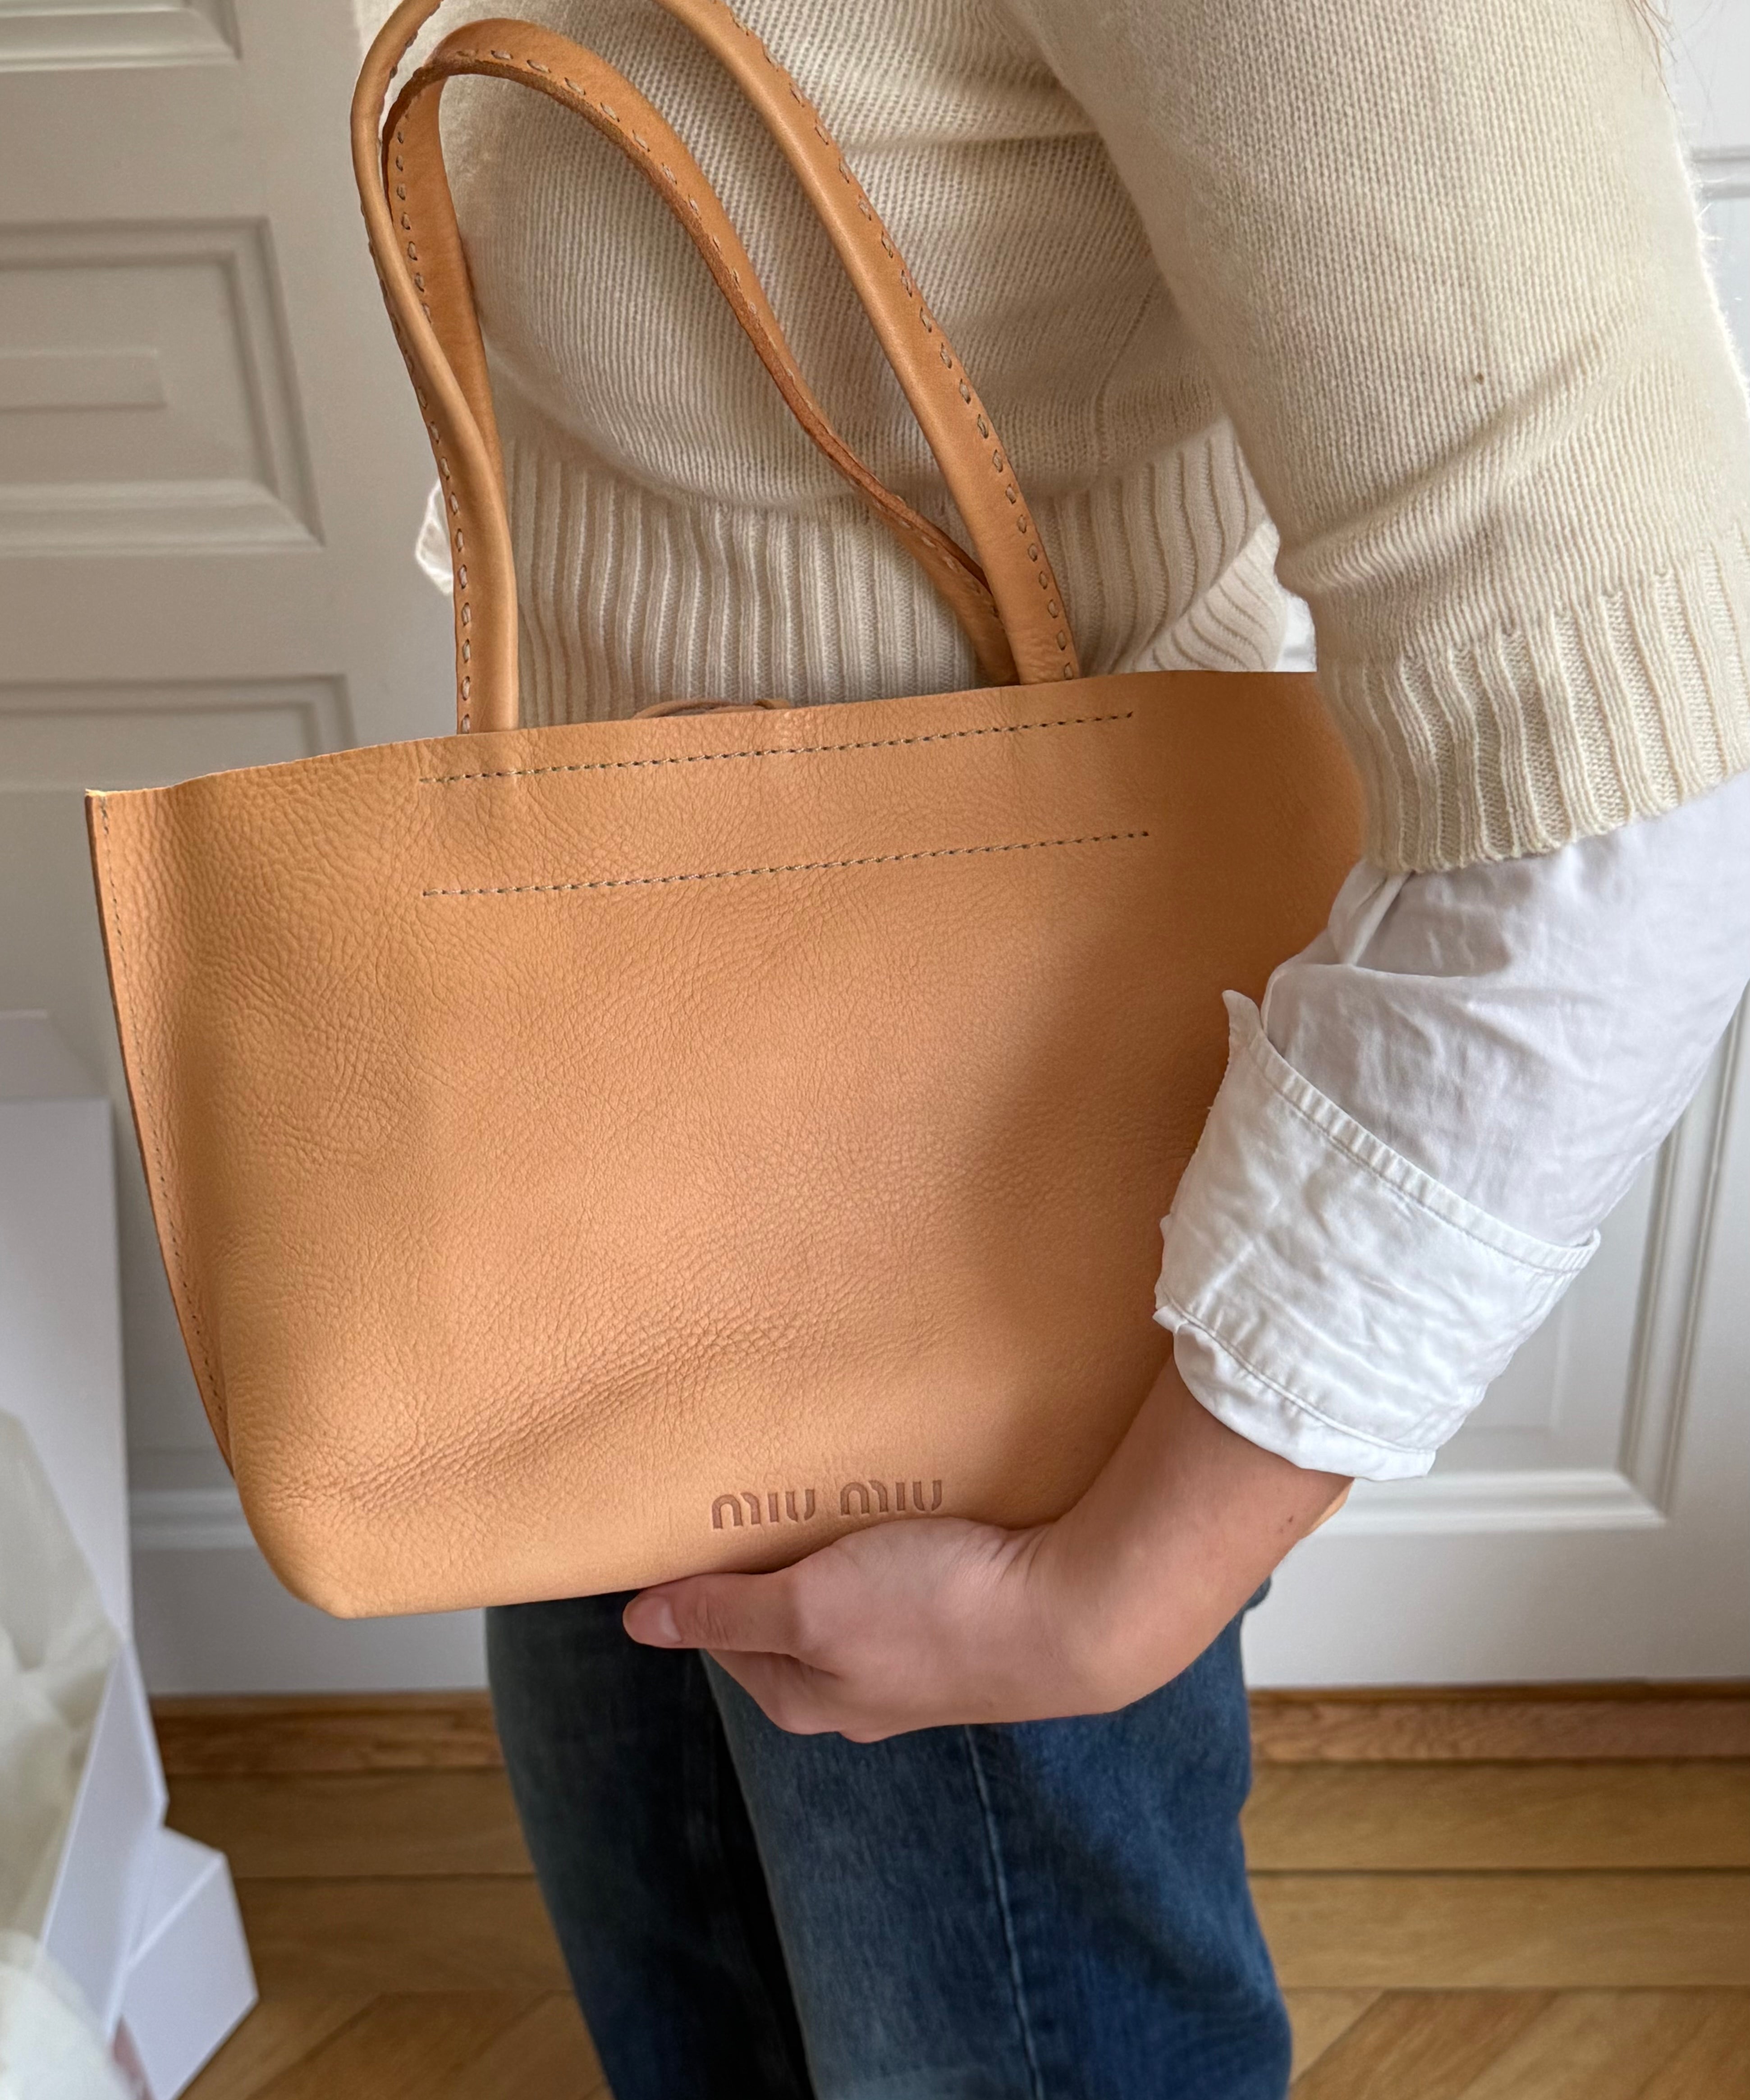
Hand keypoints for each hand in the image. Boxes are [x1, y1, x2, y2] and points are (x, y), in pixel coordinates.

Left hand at [622, 1357, 1349, 1739]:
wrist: (1076, 1614)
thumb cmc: (934, 1613)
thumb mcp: (808, 1608)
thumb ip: (726, 1609)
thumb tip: (634, 1624)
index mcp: (807, 1699)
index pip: (724, 1634)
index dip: (704, 1579)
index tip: (697, 1518)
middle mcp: (858, 1691)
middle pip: (787, 1617)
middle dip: (770, 1562)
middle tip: (759, 1489)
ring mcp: (918, 1658)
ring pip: (849, 1597)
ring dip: (834, 1550)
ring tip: (828, 1486)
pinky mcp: (968, 1618)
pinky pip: (904, 1579)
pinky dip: (888, 1544)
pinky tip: (898, 1506)